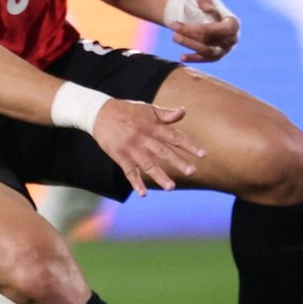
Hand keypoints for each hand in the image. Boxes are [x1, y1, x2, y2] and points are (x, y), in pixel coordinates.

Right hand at [89, 100, 205, 195]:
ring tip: (171, 187)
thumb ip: (166, 114)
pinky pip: (129, 171)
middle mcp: (143, 138)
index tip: (203, 155)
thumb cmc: (127, 111)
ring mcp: (131, 148)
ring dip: (159, 176)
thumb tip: (184, 112)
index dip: (189, 145)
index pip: (174, 136)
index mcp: (152, 126)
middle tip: (191, 172)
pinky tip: (143, 193)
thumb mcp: (147, 109)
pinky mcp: (120, 156)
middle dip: (178, 162)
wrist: (99, 113)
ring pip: (147, 164)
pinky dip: (135, 183)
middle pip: (163, 152)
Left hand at [167, 0, 238, 62]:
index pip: (220, 29)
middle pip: (212, 39)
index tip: (182, 22)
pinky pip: (205, 59)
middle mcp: (232, 38)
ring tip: (174, 37)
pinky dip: (194, 59)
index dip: (202, 28)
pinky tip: (181, 57)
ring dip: (190, 44)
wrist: (203, 16)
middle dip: (191, 33)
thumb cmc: (204, 5)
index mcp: (233, 23)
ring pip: (208, 51)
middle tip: (173, 26)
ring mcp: (225, 49)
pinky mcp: (216, 56)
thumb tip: (205, 8)